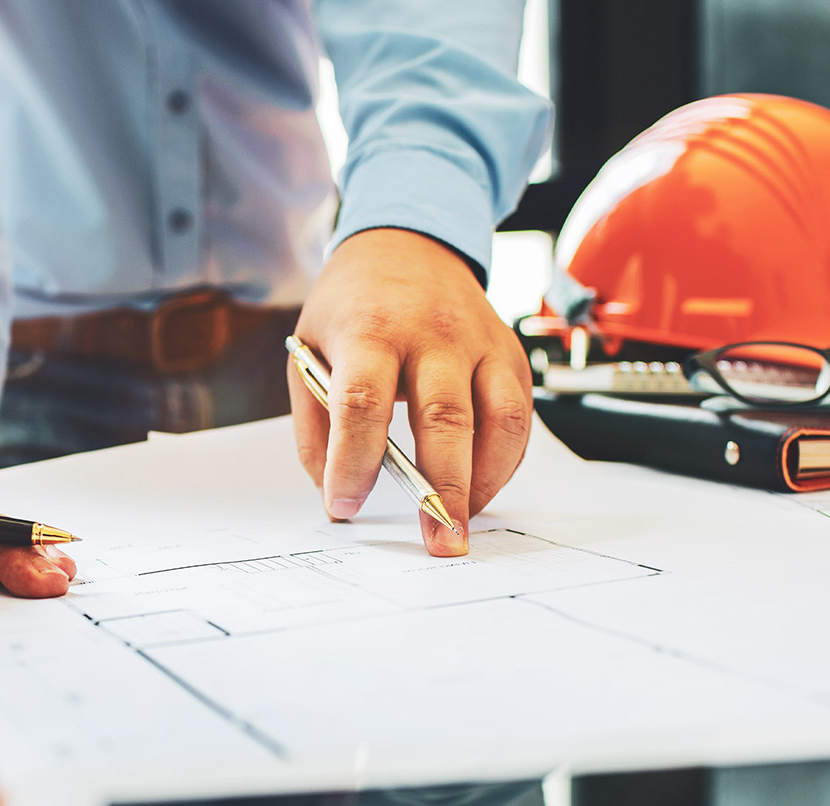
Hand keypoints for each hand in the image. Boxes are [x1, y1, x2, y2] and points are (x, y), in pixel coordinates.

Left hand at [290, 228, 531, 555]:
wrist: (406, 242)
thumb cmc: (353, 304)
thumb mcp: (308, 351)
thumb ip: (316, 425)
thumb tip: (336, 494)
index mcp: (371, 329)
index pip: (362, 401)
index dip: (353, 460)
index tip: (345, 505)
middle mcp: (432, 333)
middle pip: (444, 416)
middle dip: (443, 488)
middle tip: (437, 540)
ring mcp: (480, 341)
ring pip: (501, 418)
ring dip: (487, 482)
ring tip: (464, 524)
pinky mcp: (511, 353)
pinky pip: (521, 416)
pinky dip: (506, 462)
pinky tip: (481, 488)